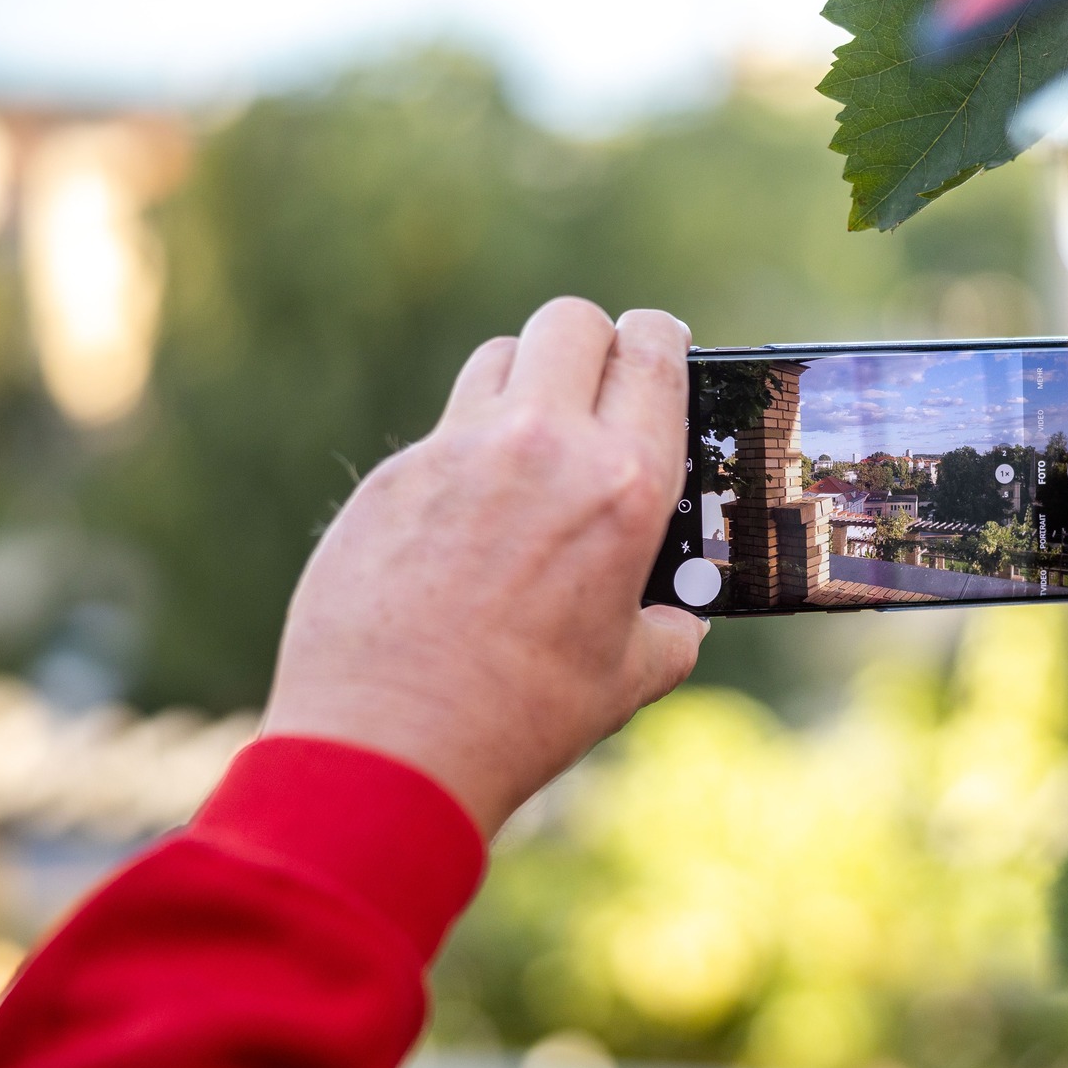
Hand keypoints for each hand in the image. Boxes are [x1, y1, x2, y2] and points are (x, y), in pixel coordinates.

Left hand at [259, 299, 707, 834]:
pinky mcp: (390, 477)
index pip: (652, 351)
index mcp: (623, 486)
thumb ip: (669, 630)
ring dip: (526, 382)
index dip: (660, 339)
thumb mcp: (628, 676)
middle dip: (594, 344)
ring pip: (501, 356)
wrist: (387, 747)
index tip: (660, 348)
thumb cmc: (520, 718)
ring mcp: (457, 452)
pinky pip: (443, 429)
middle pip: (573, 321)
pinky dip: (467, 451)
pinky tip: (467, 516)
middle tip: (597, 390)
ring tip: (532, 444)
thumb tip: (680, 619)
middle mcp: (542, 446)